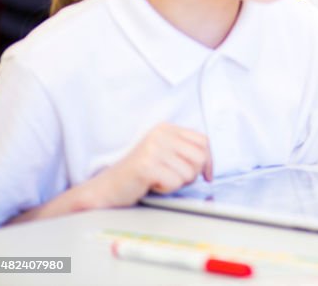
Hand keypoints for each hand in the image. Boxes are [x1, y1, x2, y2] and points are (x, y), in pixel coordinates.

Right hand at [88, 123, 211, 206]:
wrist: (107, 188)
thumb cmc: (139, 174)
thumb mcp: (164, 155)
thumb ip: (185, 153)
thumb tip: (209, 166)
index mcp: (166, 128)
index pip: (203, 141)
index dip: (209, 161)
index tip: (207, 174)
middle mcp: (160, 134)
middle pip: (200, 157)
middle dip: (191, 174)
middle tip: (173, 178)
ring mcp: (152, 148)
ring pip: (189, 172)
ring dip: (176, 183)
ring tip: (158, 179)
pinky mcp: (146, 165)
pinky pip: (174, 182)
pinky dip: (166, 189)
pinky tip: (151, 184)